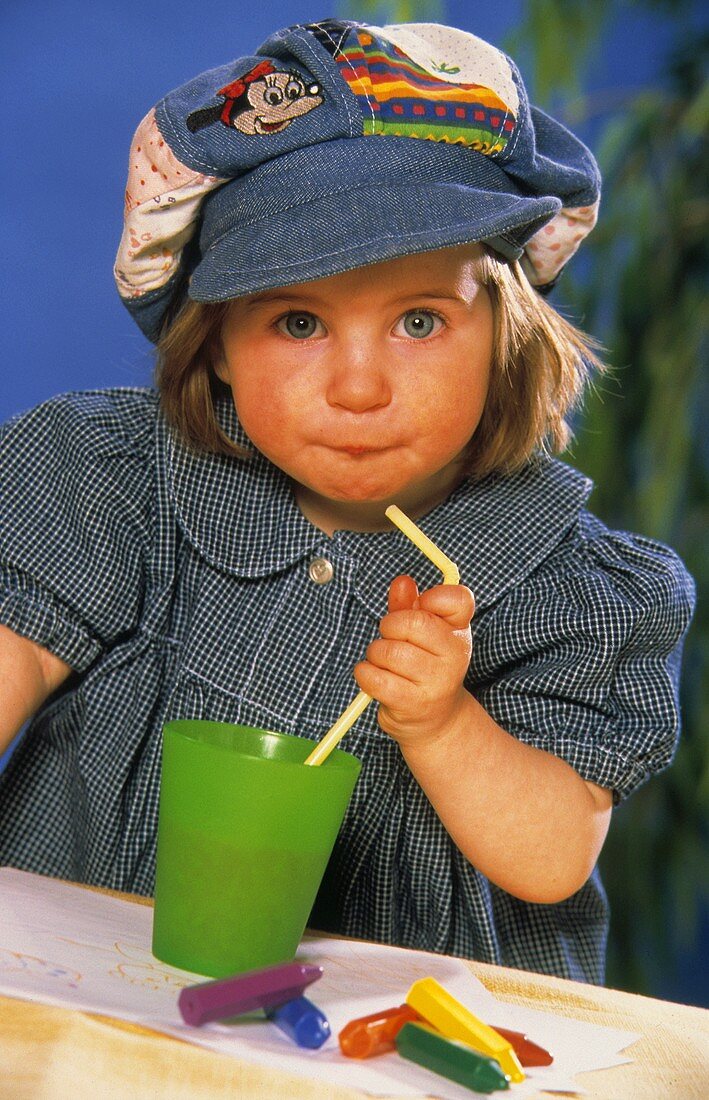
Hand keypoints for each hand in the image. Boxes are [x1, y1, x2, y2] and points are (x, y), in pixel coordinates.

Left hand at [354, 574, 474, 748]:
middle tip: (390, 639)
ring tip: (384, 663)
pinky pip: (375, 678)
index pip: (459, 599)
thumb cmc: (424, 669)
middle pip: (413, 622)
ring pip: (389, 651)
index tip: (421, 607)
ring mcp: (436, 682)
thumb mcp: (422, 635)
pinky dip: (365, 674)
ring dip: (375, 654)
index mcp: (459, 632)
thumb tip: (403, 582)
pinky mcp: (414, 704)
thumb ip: (409, 606)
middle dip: (389, 626)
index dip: (433, 597)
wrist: (436, 721)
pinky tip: (373, 678)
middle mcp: (455, 656)